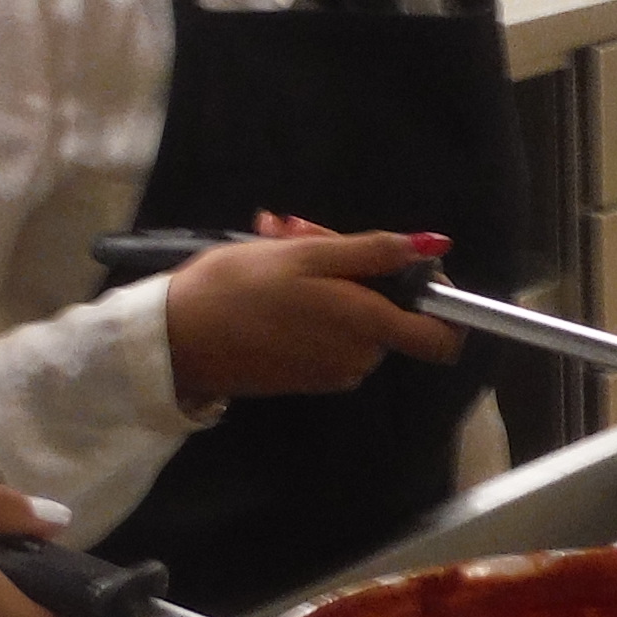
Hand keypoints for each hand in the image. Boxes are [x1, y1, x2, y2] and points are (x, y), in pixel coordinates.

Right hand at [161, 221, 463, 400]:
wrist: (175, 340)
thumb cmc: (237, 287)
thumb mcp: (306, 254)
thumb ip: (374, 253)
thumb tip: (437, 245)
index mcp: (367, 326)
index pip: (442, 337)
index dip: (439, 299)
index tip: (410, 267)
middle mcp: (359, 358)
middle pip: (391, 314)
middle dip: (362, 275)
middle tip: (309, 238)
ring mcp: (332, 372)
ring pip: (357, 322)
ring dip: (332, 287)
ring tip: (281, 257)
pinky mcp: (306, 379)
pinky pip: (330, 339)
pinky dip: (313, 310)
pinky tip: (273, 287)